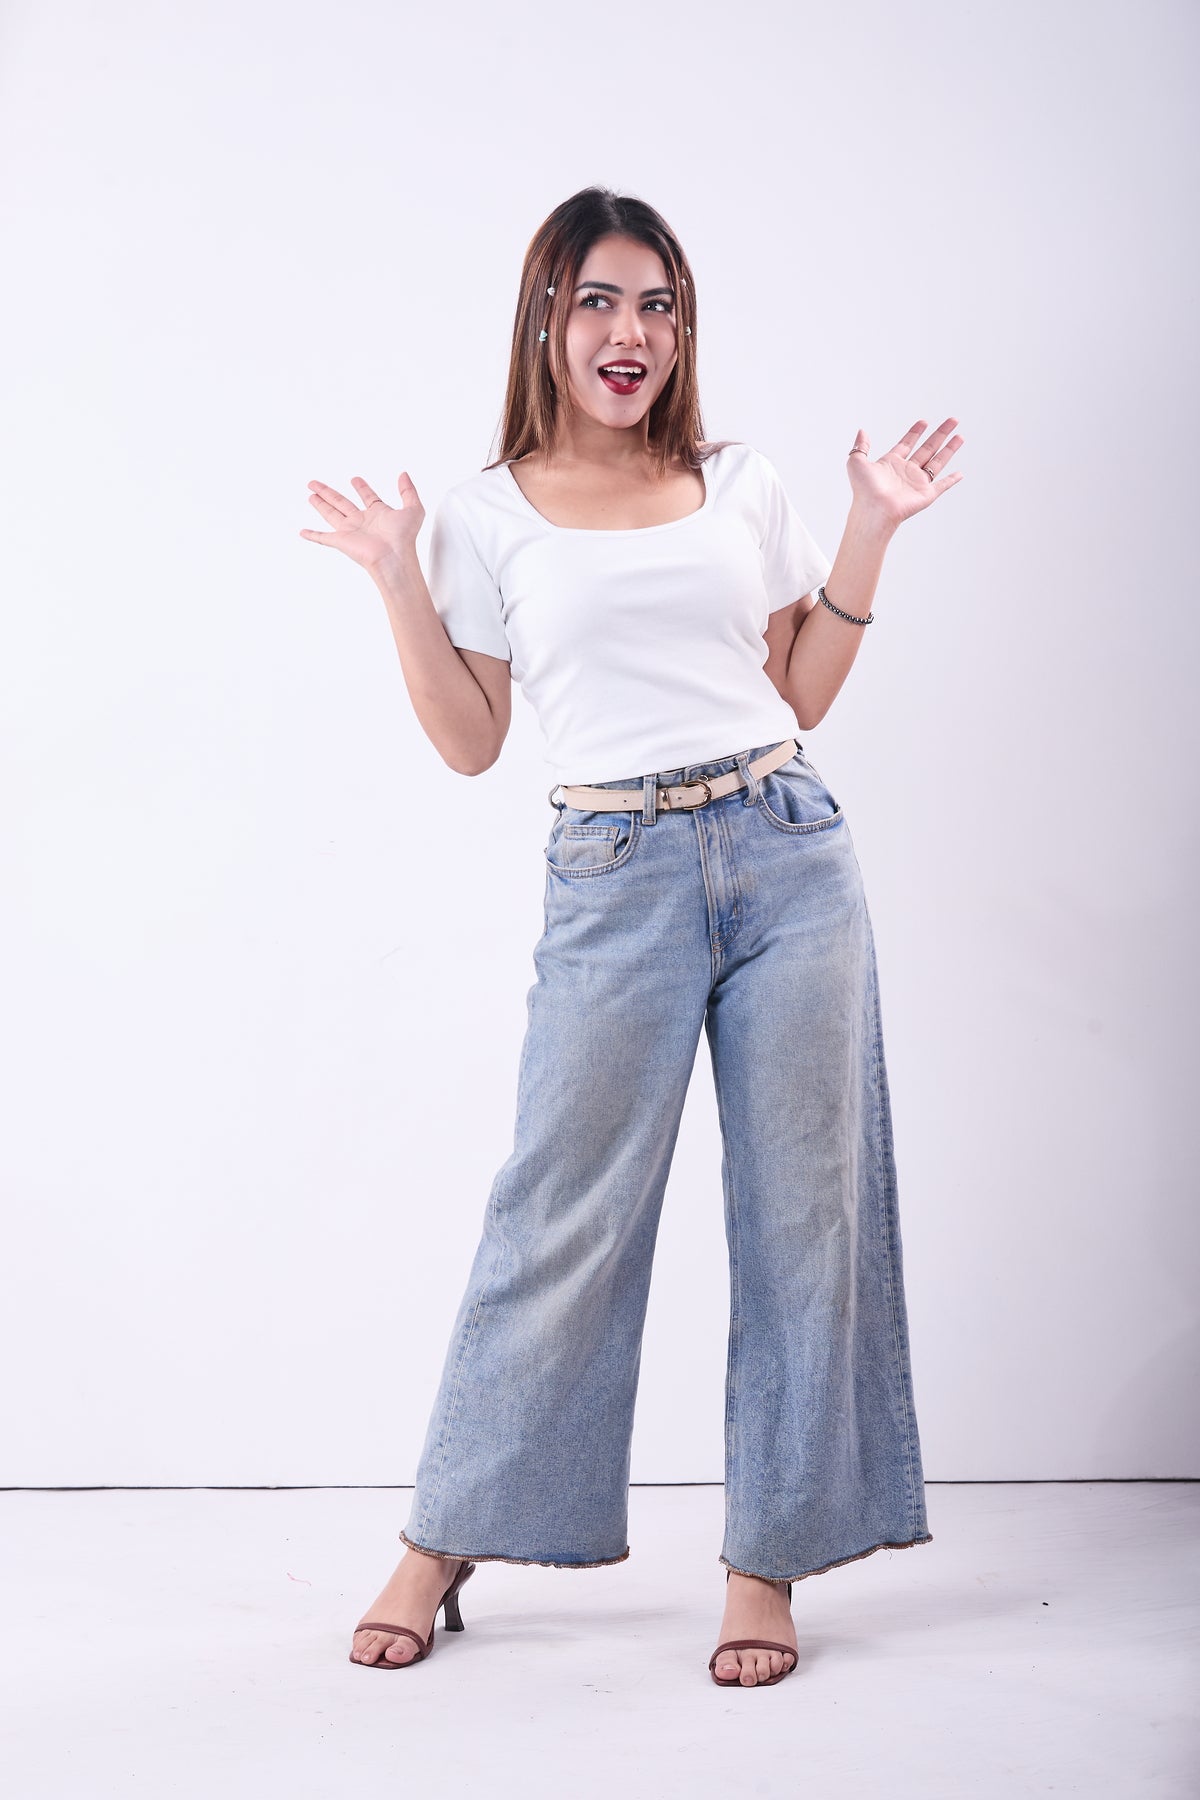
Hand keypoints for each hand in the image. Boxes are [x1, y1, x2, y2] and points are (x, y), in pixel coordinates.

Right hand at [299, 471, 424, 571]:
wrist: (393, 557)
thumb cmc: (404, 538)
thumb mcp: (414, 509)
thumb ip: (409, 491)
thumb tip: (404, 475)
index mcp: (378, 514)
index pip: (367, 497)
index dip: (362, 487)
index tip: (355, 479)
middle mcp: (362, 522)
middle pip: (341, 502)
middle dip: (328, 492)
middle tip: (316, 484)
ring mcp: (350, 531)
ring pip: (330, 513)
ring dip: (320, 504)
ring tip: (310, 493)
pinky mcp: (341, 541)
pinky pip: (323, 538)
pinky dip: (312, 535)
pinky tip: (303, 532)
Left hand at [846, 419, 963, 529]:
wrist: (874, 510)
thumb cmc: (863, 490)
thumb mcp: (856, 462)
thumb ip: (860, 446)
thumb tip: (862, 431)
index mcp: (891, 463)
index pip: (907, 443)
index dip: (915, 432)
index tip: (924, 422)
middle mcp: (906, 472)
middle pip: (927, 448)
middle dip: (941, 434)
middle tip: (953, 420)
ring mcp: (917, 483)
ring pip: (938, 462)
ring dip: (950, 449)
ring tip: (960, 436)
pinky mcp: (926, 495)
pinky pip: (942, 486)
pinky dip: (952, 480)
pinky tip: (960, 474)